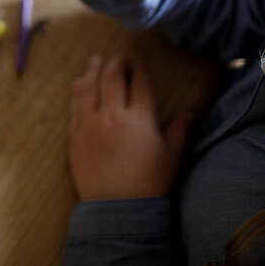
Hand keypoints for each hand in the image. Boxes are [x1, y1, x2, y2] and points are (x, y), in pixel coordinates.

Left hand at [69, 55, 191, 200]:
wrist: (118, 207)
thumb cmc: (149, 182)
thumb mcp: (171, 156)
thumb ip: (179, 131)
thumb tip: (189, 112)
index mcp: (140, 119)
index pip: (139, 84)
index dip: (139, 70)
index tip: (139, 64)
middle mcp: (113, 115)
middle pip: (111, 78)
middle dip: (115, 64)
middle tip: (118, 58)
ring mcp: (90, 123)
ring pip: (89, 87)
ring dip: (93, 70)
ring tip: (96, 60)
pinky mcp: (75, 134)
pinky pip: (75, 105)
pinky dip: (78, 90)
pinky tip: (80, 83)